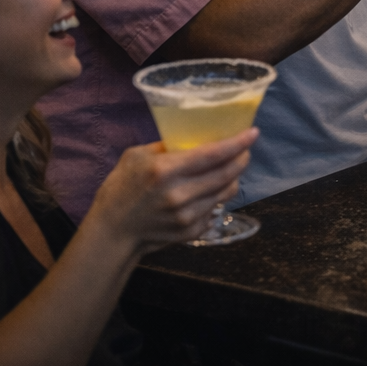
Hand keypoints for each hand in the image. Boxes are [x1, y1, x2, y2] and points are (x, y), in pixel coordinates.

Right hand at [83, 129, 257, 255]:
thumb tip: (192, 136)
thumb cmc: (120, 188)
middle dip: (241, 158)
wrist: (112, 232)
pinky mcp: (190, 231)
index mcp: (166, 171)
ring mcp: (187, 215)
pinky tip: (210, 191)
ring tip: (229, 168)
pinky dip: (217, 197)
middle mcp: (180, 194)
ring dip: (232, 177)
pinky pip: (216, 209)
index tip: (253, 133)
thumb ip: (165, 146)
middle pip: (227, 173)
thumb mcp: (135, 157)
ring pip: (226, 191)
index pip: (213, 154)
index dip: (238, 143)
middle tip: (244, 150)